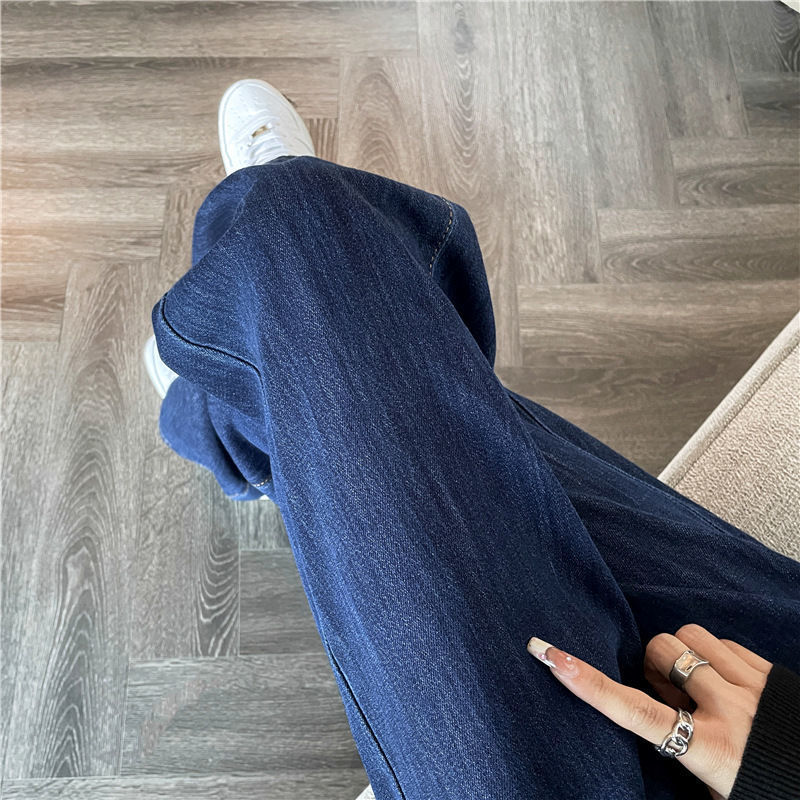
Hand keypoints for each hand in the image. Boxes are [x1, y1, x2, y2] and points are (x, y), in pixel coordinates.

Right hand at [527, 624, 770, 798]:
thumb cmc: (762, 789)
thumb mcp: (714, 786)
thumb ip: (682, 743)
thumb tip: (660, 703)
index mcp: (711, 750)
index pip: (636, 713)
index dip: (591, 686)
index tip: (553, 658)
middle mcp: (730, 711)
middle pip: (662, 652)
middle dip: (654, 662)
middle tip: (671, 692)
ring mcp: (754, 687)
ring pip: (691, 636)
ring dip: (685, 654)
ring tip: (700, 683)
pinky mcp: (773, 673)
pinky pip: (725, 641)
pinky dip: (716, 655)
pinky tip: (727, 680)